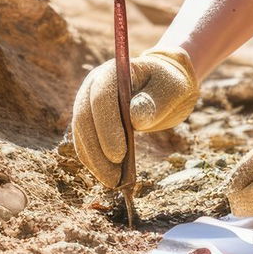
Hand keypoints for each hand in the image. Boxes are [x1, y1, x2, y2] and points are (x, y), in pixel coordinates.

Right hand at [70, 47, 198, 187]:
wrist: (162, 83)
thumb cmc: (169, 86)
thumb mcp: (172, 90)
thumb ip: (155, 101)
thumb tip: (135, 117)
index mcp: (113, 71)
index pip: (101, 98)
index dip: (107, 127)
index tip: (119, 155)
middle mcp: (93, 85)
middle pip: (84, 118)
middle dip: (96, 151)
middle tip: (113, 178)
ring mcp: (88, 101)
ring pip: (81, 133)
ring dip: (93, 160)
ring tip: (112, 182)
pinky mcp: (89, 119)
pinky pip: (85, 141)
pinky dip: (93, 159)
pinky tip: (108, 175)